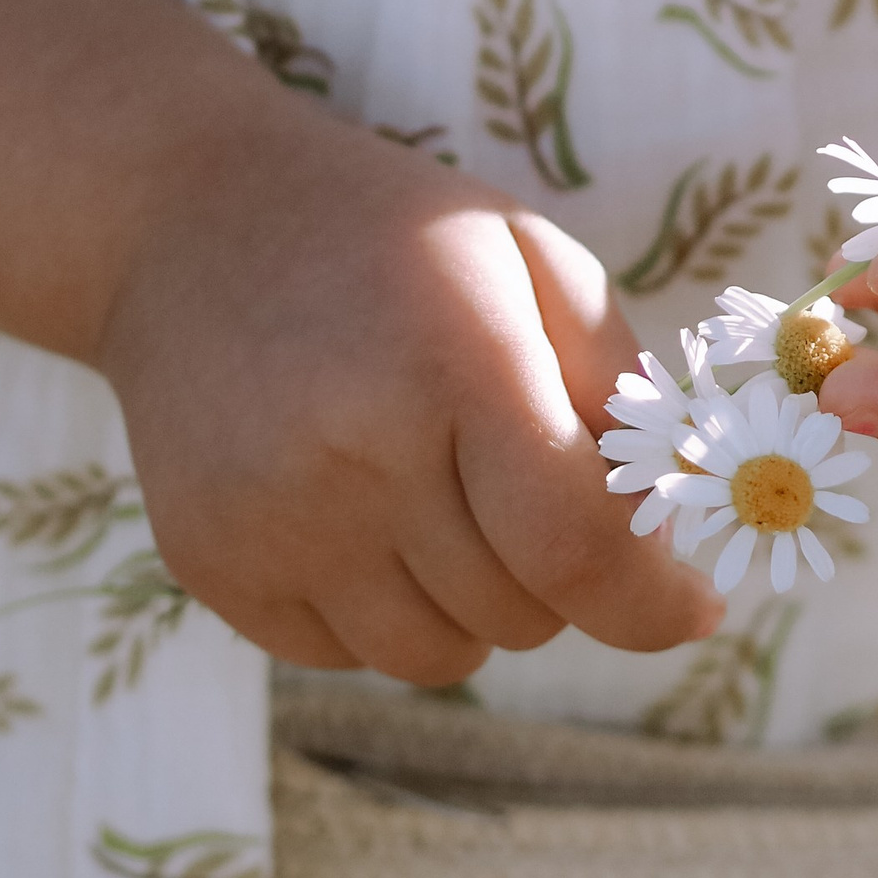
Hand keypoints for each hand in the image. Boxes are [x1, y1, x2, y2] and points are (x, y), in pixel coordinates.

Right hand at [97, 100, 720, 682]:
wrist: (187, 218)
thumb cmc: (398, 242)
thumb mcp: (535, 262)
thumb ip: (623, 395)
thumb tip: (676, 543)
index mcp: (457, 361)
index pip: (577, 549)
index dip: (653, 602)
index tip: (690, 603)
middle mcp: (354, 451)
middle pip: (522, 613)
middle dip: (558, 575)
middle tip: (527, 489)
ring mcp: (272, 519)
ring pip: (440, 659)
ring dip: (475, 606)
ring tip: (440, 494)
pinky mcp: (213, 564)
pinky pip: (349, 659)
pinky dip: (384, 612)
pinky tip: (360, 511)